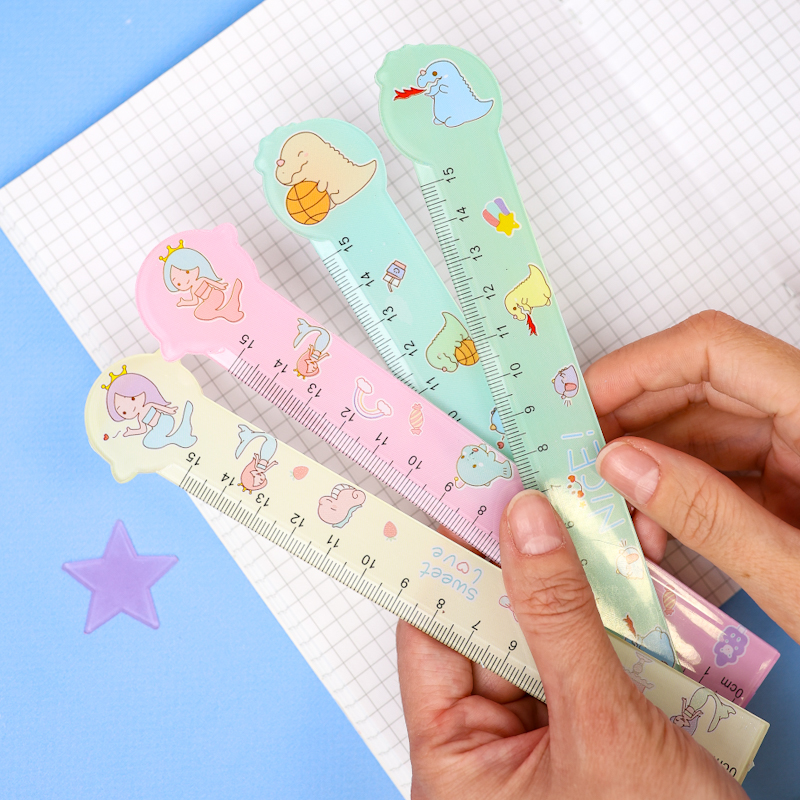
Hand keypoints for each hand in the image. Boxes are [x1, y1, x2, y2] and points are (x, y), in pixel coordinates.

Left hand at [398, 491, 743, 798]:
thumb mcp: (600, 726)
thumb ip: (558, 618)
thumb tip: (523, 522)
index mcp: (454, 760)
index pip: (432, 633)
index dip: (450, 560)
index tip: (473, 499)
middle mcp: (489, 746)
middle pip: (493, 623)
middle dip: (527, 559)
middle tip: (544, 491)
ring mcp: (543, 736)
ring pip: (546, 631)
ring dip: (578, 579)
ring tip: (595, 515)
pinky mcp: (591, 729)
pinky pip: (589, 653)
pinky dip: (613, 612)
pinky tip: (633, 564)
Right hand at [586, 310, 799, 641]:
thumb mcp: (798, 575)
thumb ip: (707, 514)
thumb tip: (620, 464)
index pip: (712, 350)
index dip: (635, 368)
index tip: (580, 407)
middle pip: (697, 383)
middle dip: (630, 423)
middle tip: (582, 464)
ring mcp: (798, 444)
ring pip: (699, 424)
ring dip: (647, 464)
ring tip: (619, 514)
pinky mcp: (789, 475)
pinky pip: (716, 462)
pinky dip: (673, 490)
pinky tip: (653, 528)